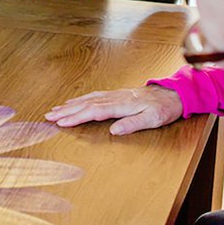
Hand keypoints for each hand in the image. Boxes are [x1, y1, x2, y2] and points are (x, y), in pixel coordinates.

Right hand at [45, 86, 183, 134]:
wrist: (174, 93)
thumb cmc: (164, 108)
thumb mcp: (153, 119)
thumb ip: (133, 124)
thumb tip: (113, 130)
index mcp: (122, 104)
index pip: (94, 111)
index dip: (76, 117)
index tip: (62, 122)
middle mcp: (115, 98)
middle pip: (86, 104)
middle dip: (66, 111)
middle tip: (49, 116)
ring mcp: (114, 95)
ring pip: (87, 99)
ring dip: (70, 105)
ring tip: (55, 110)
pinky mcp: (116, 94)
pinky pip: (93, 96)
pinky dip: (80, 99)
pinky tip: (73, 102)